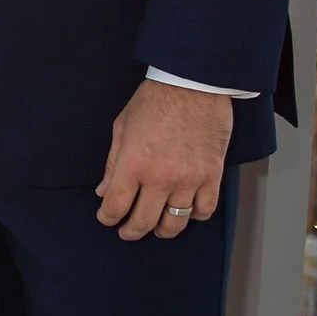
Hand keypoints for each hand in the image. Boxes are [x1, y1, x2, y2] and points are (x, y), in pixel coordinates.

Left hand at [96, 80, 230, 241]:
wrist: (194, 84)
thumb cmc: (156, 100)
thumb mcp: (123, 127)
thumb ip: (113, 163)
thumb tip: (104, 191)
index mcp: (133, 164)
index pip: (115, 206)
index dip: (107, 218)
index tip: (106, 218)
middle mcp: (160, 178)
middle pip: (143, 222)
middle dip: (131, 231)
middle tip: (128, 231)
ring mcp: (188, 180)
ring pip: (175, 223)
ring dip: (163, 230)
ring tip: (158, 228)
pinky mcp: (212, 176)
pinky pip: (204, 210)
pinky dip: (194, 216)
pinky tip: (186, 211)